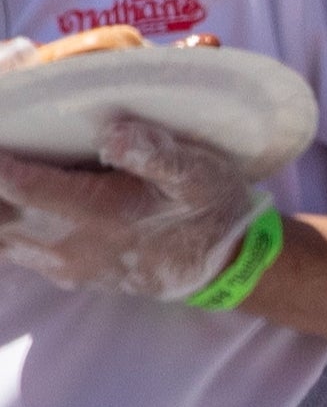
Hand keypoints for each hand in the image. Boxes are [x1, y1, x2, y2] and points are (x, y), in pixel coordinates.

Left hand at [0, 114, 261, 300]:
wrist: (223, 266)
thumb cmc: (209, 211)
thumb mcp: (199, 174)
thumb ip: (158, 155)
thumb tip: (113, 132)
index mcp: (96, 214)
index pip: (19, 185)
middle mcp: (69, 245)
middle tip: (1, 149)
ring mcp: (63, 264)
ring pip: (1, 238)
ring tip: (6, 174)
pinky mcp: (66, 273)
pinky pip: (15, 251)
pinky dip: (6, 225)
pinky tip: (16, 203)